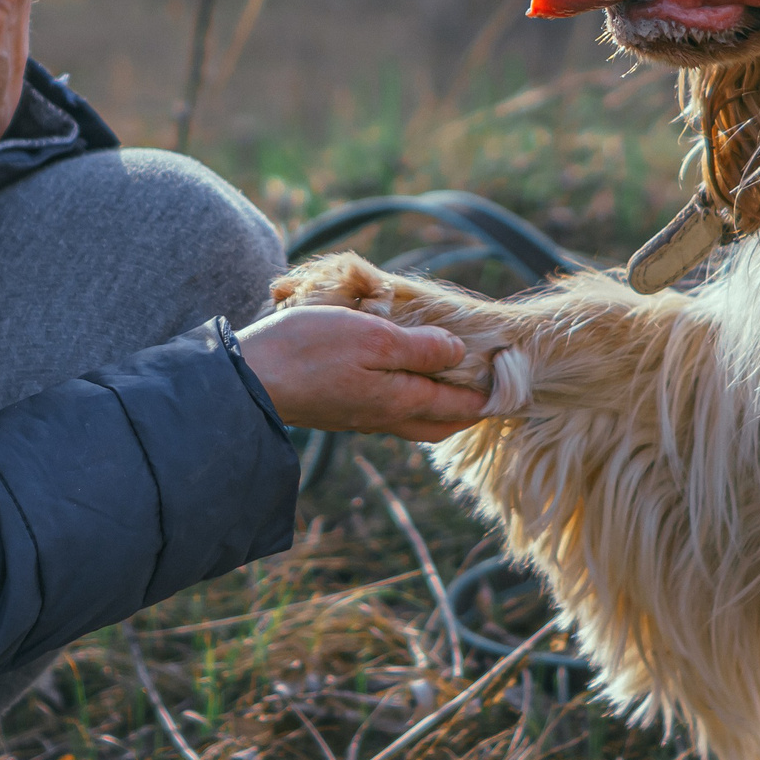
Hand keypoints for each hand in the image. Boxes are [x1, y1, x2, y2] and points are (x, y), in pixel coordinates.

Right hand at [235, 307, 490, 442]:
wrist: (247, 380)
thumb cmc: (309, 351)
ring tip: (450, 381)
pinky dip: (407, 398)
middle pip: (438, 422)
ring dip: (436, 404)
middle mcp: (383, 417)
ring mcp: (358, 417)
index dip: (489, 396)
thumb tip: (459, 353)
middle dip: (467, 410)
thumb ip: (419, 348)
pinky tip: (400, 379)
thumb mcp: (372, 337)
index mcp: (400, 400)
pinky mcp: (337, 410)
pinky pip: (386, 410)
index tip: (513, 386)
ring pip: (412, 419)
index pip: (459, 406)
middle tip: (488, 390)